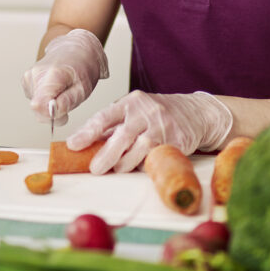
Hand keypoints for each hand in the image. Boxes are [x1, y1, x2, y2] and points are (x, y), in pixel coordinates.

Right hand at [20, 29, 108, 125]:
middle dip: (54, 113)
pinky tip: (55, 89)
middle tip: (69, 102)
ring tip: (63, 91)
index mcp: (51, 74)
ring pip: (36, 107)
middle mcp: (35, 74)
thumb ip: (67, 102)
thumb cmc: (82, 67)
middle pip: (38, 109)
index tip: (65, 114)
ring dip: (50, 106)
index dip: (52, 116)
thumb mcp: (84, 88)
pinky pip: (36, 100)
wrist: (76, 49)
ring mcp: (28, 76)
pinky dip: (46, 100)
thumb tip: (50, 113)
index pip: (39, 105)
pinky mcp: (26, 80)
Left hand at [66, 90, 232, 173]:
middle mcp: (146, 112)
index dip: (87, 132)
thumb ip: (113, 125)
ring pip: (140, 150)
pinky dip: (145, 164)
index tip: (73, 145)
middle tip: (94, 168)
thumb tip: (86, 142)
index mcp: (130, 102)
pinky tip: (140, 165)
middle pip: (122, 136)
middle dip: (105, 155)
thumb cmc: (157, 113)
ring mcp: (163, 127)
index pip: (105, 116)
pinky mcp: (177, 142)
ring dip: (125, 164)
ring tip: (117, 168)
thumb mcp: (134, 110)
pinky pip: (157, 158)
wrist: (196, 112)